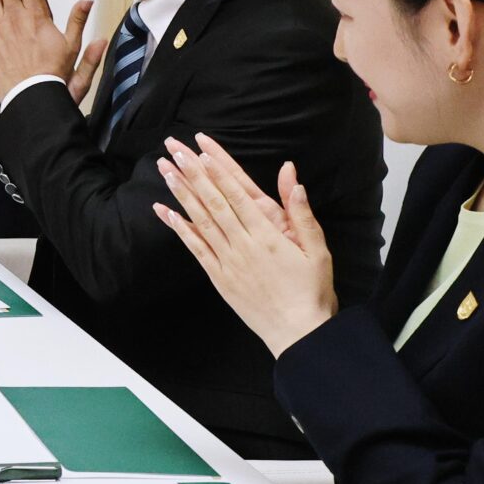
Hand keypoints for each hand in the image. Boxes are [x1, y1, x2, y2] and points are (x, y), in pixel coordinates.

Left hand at [153, 135, 337, 355]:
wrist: (298, 334)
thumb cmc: (312, 291)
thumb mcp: (318, 250)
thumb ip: (301, 214)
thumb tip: (293, 179)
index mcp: (267, 235)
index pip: (237, 195)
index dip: (217, 171)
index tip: (200, 150)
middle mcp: (243, 244)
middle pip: (213, 201)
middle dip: (192, 173)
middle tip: (173, 149)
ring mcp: (227, 261)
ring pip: (200, 220)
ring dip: (181, 194)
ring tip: (165, 170)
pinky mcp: (219, 277)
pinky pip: (195, 248)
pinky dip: (179, 228)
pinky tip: (166, 212)